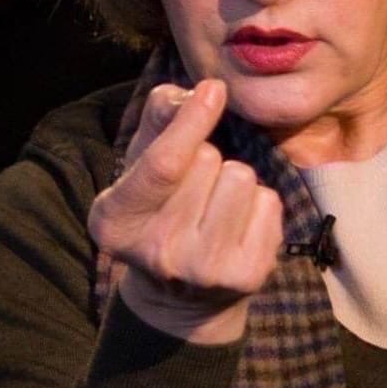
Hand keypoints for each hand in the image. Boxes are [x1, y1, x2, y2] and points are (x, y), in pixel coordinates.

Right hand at [88, 79, 283, 342]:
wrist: (182, 298)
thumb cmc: (161, 206)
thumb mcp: (141, 163)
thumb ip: (159, 119)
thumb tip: (194, 92)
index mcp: (117, 222)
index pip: (163, 164)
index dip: (191, 123)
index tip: (213, 89)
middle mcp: (158, 252)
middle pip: (209, 160)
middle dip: (207, 158)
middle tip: (192, 191)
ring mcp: (205, 270)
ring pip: (242, 177)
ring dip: (233, 180)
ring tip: (215, 206)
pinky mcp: (247, 277)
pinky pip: (269, 202)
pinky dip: (258, 204)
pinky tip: (237, 226)